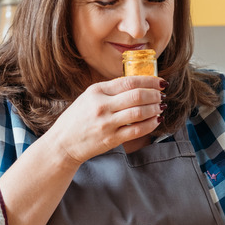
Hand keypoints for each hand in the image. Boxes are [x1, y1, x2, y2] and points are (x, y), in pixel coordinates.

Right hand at [45, 76, 165, 164]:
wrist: (62, 143)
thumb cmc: (78, 118)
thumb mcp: (89, 97)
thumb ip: (111, 90)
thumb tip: (139, 83)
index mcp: (97, 91)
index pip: (130, 81)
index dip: (150, 81)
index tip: (161, 82)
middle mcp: (102, 105)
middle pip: (137, 95)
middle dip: (155, 94)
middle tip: (162, 95)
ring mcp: (107, 123)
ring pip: (139, 112)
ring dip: (155, 109)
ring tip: (160, 107)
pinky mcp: (111, 139)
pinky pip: (137, 130)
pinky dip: (151, 124)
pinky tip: (156, 120)